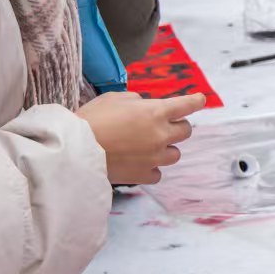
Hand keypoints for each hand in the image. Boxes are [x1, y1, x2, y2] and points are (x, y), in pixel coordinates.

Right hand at [77, 91, 204, 185]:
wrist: (74, 150)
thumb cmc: (91, 119)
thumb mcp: (114, 98)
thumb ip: (136, 101)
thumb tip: (144, 106)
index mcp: (156, 112)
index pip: (187, 105)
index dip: (195, 101)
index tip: (200, 100)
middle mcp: (160, 134)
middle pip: (186, 131)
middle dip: (177, 126)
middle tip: (162, 126)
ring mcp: (154, 157)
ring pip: (175, 154)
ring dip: (166, 148)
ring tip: (149, 146)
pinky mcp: (143, 175)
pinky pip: (158, 173)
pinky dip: (152, 168)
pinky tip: (141, 163)